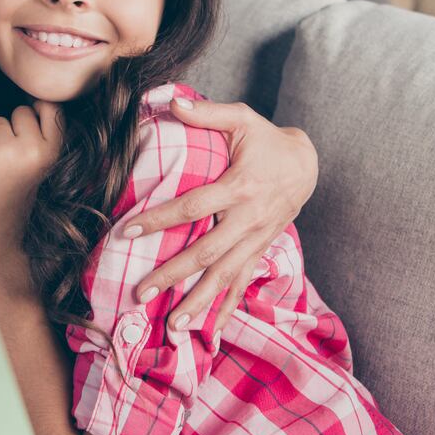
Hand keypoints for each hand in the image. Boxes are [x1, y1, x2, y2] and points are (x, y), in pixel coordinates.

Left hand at [0, 102, 64, 255]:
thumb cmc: (18, 190)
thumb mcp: (42, 163)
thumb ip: (42, 134)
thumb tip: (31, 99)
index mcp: (52, 152)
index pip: (51, 108)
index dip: (38, 108)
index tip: (32, 120)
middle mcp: (32, 150)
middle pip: (20, 112)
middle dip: (13, 127)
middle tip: (11, 157)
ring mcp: (5, 153)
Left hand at [123, 95, 316, 332]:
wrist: (307, 164)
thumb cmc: (267, 140)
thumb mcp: (243, 119)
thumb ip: (207, 113)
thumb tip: (172, 102)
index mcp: (241, 186)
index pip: (194, 206)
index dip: (160, 218)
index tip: (127, 231)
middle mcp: (250, 219)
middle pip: (207, 252)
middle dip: (174, 274)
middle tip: (140, 292)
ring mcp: (257, 240)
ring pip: (226, 276)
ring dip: (199, 302)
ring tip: (173, 325)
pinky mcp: (260, 251)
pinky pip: (243, 284)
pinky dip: (227, 309)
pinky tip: (209, 332)